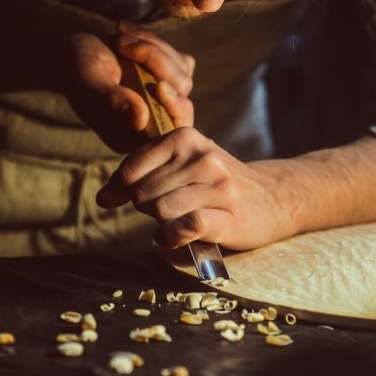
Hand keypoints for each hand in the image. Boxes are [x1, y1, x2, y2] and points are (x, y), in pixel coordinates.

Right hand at [64, 22, 194, 152]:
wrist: (75, 50)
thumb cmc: (75, 68)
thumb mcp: (88, 82)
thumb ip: (111, 100)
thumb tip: (140, 120)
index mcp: (130, 136)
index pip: (170, 135)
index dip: (173, 110)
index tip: (160, 86)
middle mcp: (151, 123)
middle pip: (182, 104)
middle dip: (161, 69)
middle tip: (128, 48)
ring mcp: (163, 101)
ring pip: (182, 77)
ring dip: (152, 49)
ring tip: (120, 40)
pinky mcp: (170, 78)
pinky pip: (181, 61)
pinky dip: (156, 43)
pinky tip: (130, 37)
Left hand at [96, 127, 295, 249]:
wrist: (273, 199)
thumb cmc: (216, 185)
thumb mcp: (182, 166)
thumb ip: (140, 176)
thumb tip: (102, 198)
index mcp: (186, 138)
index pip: (132, 168)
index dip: (124, 189)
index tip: (135, 198)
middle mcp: (203, 158)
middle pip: (144, 193)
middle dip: (146, 208)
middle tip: (165, 211)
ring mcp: (218, 187)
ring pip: (161, 210)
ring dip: (160, 225)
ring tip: (174, 223)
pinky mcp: (228, 217)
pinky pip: (185, 227)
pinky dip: (172, 237)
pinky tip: (174, 238)